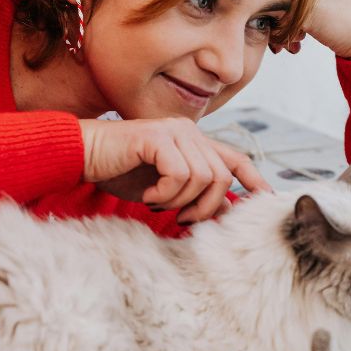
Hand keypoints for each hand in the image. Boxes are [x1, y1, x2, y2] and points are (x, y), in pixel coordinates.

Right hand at [79, 118, 270, 222]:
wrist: (84, 156)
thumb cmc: (122, 172)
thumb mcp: (166, 189)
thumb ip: (195, 194)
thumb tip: (227, 212)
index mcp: (195, 142)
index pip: (236, 159)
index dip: (254, 180)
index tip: (265, 200)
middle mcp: (190, 132)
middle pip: (221, 177)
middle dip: (206, 207)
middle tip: (181, 220)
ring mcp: (175, 131)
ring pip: (203, 177)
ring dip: (180, 201)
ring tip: (158, 204)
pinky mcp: (158, 136)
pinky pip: (179, 174)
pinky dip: (165, 193)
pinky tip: (148, 196)